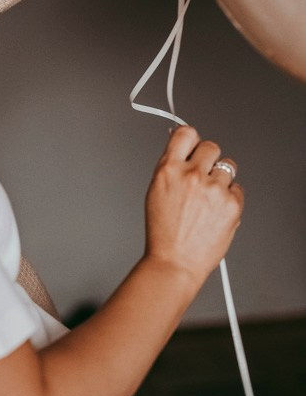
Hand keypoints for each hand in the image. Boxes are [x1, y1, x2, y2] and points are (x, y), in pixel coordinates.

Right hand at [144, 125, 242, 291]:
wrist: (175, 262)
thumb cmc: (163, 232)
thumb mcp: (157, 191)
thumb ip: (171, 166)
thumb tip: (182, 148)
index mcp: (169, 169)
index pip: (186, 133)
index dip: (191, 139)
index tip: (192, 145)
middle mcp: (192, 175)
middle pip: (211, 146)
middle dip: (208, 159)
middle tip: (202, 176)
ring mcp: (214, 189)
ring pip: (228, 166)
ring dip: (221, 178)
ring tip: (209, 199)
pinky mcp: (232, 204)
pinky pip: (238, 188)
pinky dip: (230, 198)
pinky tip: (216, 212)